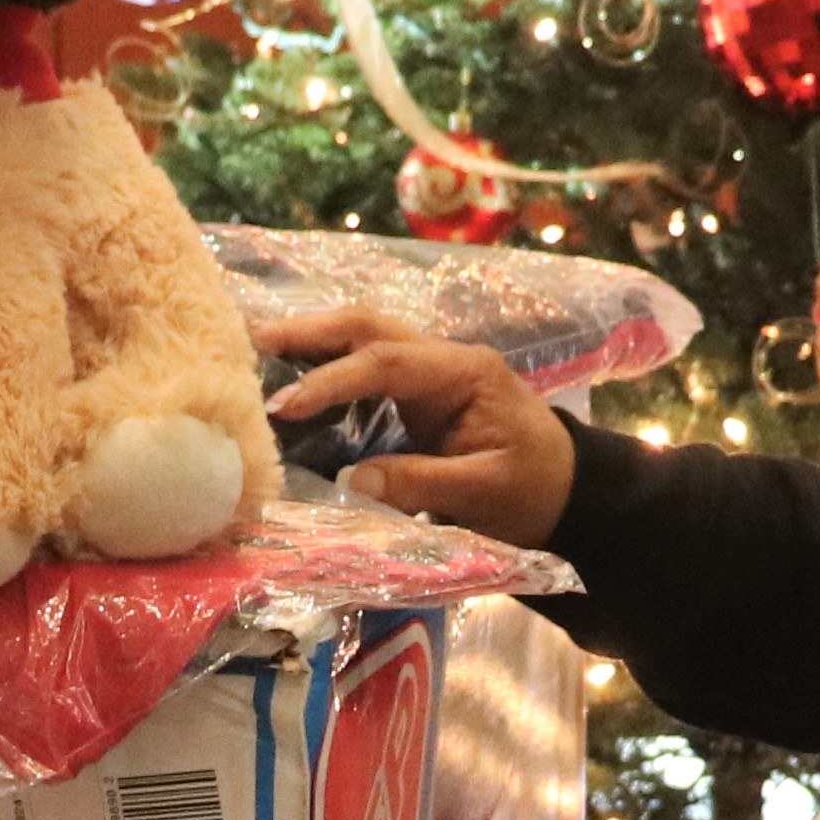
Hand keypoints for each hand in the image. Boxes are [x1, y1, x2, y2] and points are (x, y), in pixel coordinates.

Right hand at [258, 317, 575, 545]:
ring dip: (311, 341)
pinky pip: (366, 365)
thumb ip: (419, 483)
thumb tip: (350, 480)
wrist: (571, 492)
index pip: (386, 363)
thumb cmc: (534, 491)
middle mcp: (444, 358)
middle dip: (308, 333)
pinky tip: (288, 376)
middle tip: (249, 342)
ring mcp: (430, 371)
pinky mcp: (418, 392)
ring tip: (254, 350)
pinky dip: (326, 365)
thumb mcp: (484, 493)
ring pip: (364, 337)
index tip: (284, 407)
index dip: (330, 381)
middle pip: (368, 327)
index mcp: (465, 373)